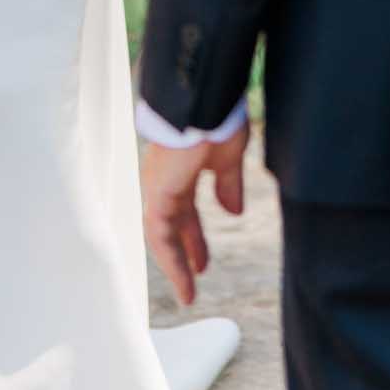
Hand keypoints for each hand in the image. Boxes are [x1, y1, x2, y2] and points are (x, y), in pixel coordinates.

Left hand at [141, 121, 247, 305]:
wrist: (203, 98)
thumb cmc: (216, 117)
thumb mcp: (228, 156)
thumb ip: (227, 183)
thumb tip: (233, 211)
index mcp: (181, 168)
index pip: (185, 210)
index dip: (195, 237)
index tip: (204, 262)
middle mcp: (164, 177)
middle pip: (172, 222)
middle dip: (185, 251)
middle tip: (196, 275)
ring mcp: (157, 183)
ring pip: (161, 232)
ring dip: (175, 261)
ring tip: (188, 291)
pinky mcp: (157, 190)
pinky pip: (159, 231)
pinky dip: (170, 255)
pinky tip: (186, 274)